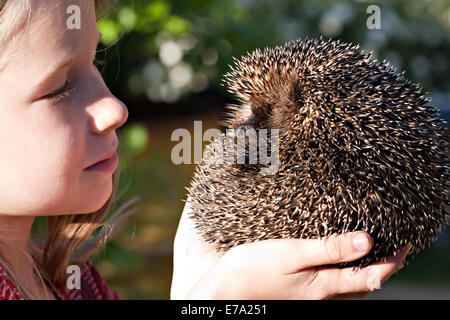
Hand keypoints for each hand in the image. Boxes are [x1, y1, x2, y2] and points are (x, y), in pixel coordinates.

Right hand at [171, 199, 408, 299]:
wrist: (223, 292)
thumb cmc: (252, 272)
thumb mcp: (292, 256)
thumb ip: (329, 250)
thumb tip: (367, 242)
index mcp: (325, 287)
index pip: (372, 275)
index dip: (393, 260)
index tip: (408, 240)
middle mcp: (322, 295)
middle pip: (365, 283)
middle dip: (384, 264)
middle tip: (395, 241)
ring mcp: (310, 295)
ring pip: (349, 284)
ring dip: (365, 265)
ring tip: (371, 244)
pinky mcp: (299, 291)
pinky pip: (332, 281)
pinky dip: (344, 267)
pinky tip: (336, 253)